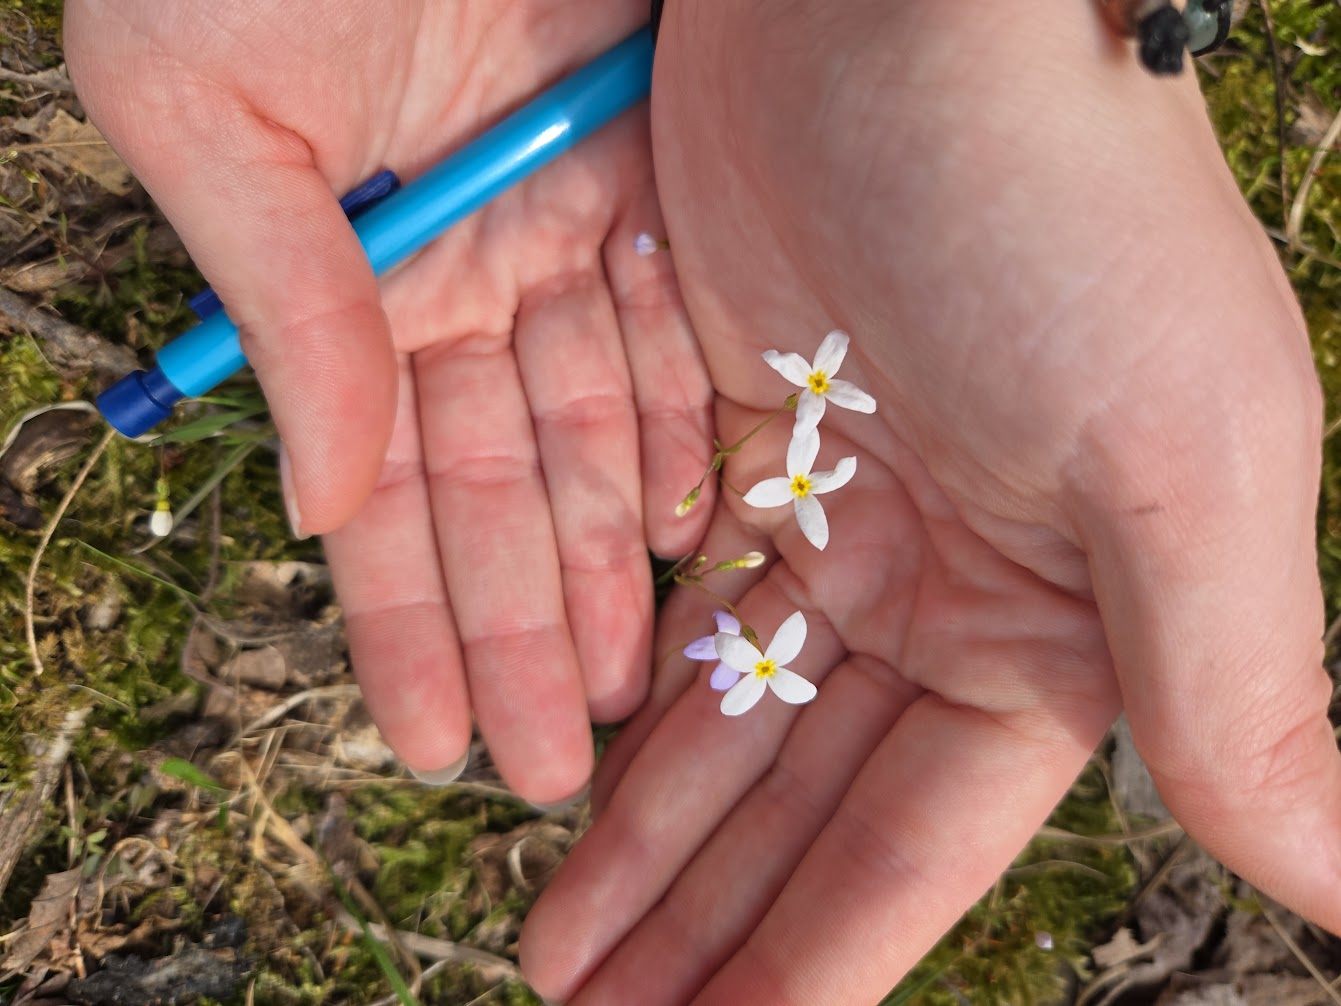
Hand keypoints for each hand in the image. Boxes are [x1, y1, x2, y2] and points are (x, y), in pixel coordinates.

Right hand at [63, 0, 713, 801]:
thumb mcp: (211, 110)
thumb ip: (284, 306)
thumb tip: (321, 504)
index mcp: (348, 280)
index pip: (381, 495)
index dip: (405, 624)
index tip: (430, 746)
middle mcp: (460, 278)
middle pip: (499, 491)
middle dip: (518, 629)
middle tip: (548, 765)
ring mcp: (558, 230)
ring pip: (591, 435)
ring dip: (606, 565)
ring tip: (623, 693)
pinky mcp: (647, 174)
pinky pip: (670, 331)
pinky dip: (678, 433)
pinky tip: (688, 538)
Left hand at [520, 1, 1338, 1000]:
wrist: (907, 12)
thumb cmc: (1058, 211)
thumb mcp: (1176, 457)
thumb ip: (1234, 685)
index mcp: (1058, 626)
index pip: (914, 846)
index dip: (815, 964)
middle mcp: (951, 589)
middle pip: (804, 807)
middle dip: (707, 928)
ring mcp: (837, 519)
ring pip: (726, 723)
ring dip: (647, 838)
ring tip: (558, 956)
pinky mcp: (741, 445)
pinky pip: (674, 607)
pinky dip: (624, 698)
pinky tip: (567, 782)